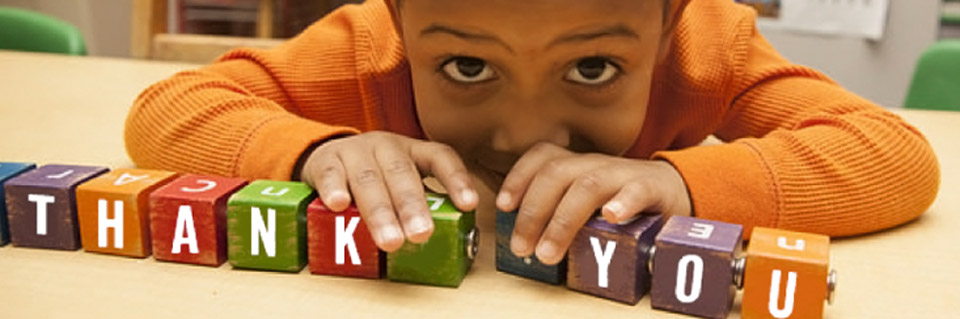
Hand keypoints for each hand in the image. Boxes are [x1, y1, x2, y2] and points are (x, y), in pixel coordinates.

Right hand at [299, 131, 477, 251]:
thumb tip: (448, 243)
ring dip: (380, 211)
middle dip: (412, 207)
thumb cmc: (374, 179)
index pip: (441, 157)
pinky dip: (334, 189)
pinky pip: (331, 173)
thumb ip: (418, 206)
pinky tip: (339, 205)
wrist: (326, 157)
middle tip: (422, 235)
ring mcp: (355, 151)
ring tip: (390, 240)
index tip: (469, 204)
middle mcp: (387, 146)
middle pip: (402, 173)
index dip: (457, 180)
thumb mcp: (400, 184)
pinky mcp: (326, 160)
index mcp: (413, 151)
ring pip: (368, 179)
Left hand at [496, 142, 690, 264]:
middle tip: (522, 248)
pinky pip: (637, 189)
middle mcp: (595, 164)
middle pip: (556, 174)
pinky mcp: (653, 187)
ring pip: (588, 185)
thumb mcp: (585, 201)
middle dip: (533, 211)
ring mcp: (623, 174)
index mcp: (576, 165)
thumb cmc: (621, 200)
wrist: (675, 189)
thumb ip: (559, 210)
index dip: (518, 177)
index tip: (503, 206)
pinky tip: (612, 217)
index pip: (542, 157)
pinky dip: (624, 202)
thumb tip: (523, 238)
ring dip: (563, 220)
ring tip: (549, 251)